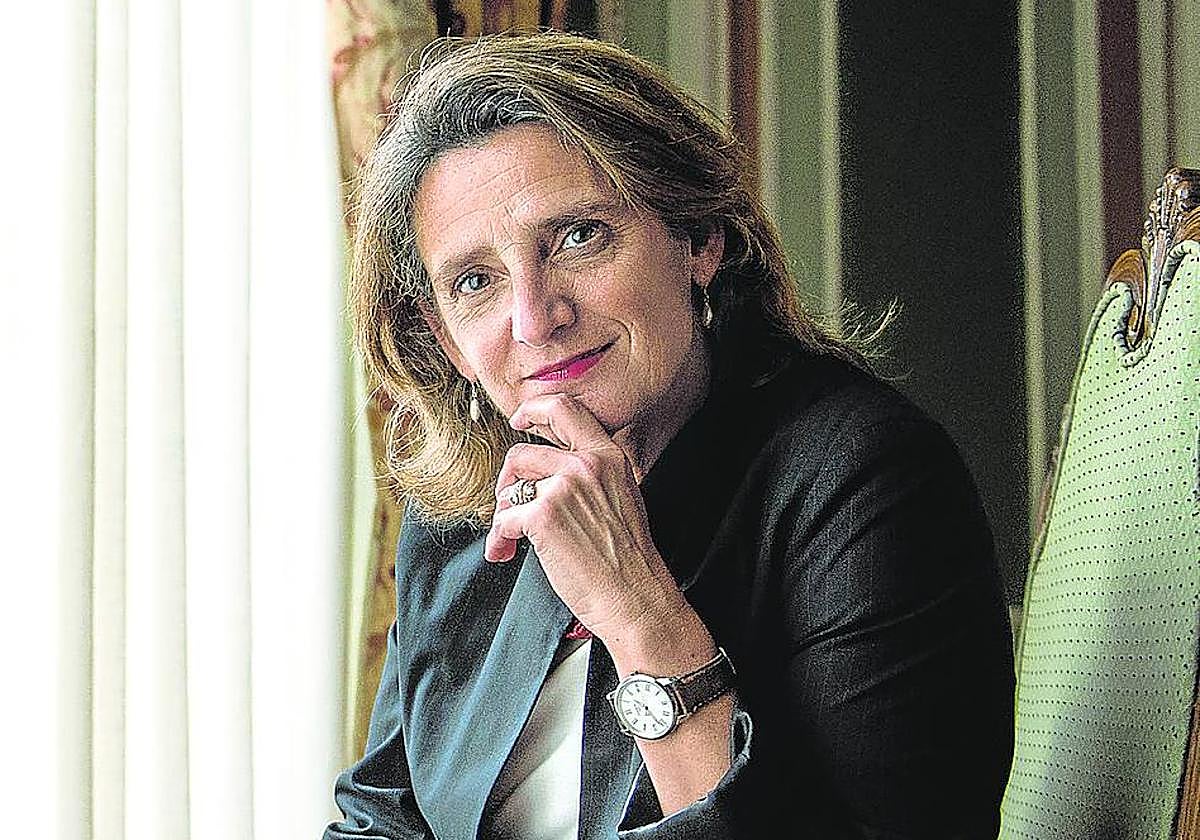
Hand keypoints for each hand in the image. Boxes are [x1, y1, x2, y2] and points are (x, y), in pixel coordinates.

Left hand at [485, 393, 690, 646]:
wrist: (635, 597)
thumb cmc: (628, 560)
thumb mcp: (623, 498)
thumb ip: (593, 475)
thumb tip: (552, 471)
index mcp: (608, 457)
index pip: (565, 409)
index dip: (534, 410)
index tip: (520, 419)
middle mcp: (585, 466)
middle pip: (523, 452)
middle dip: (507, 479)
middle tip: (506, 498)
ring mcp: (563, 488)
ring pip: (509, 487)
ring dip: (501, 514)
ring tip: (507, 538)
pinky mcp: (542, 516)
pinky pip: (503, 520)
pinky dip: (499, 540)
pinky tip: (505, 552)